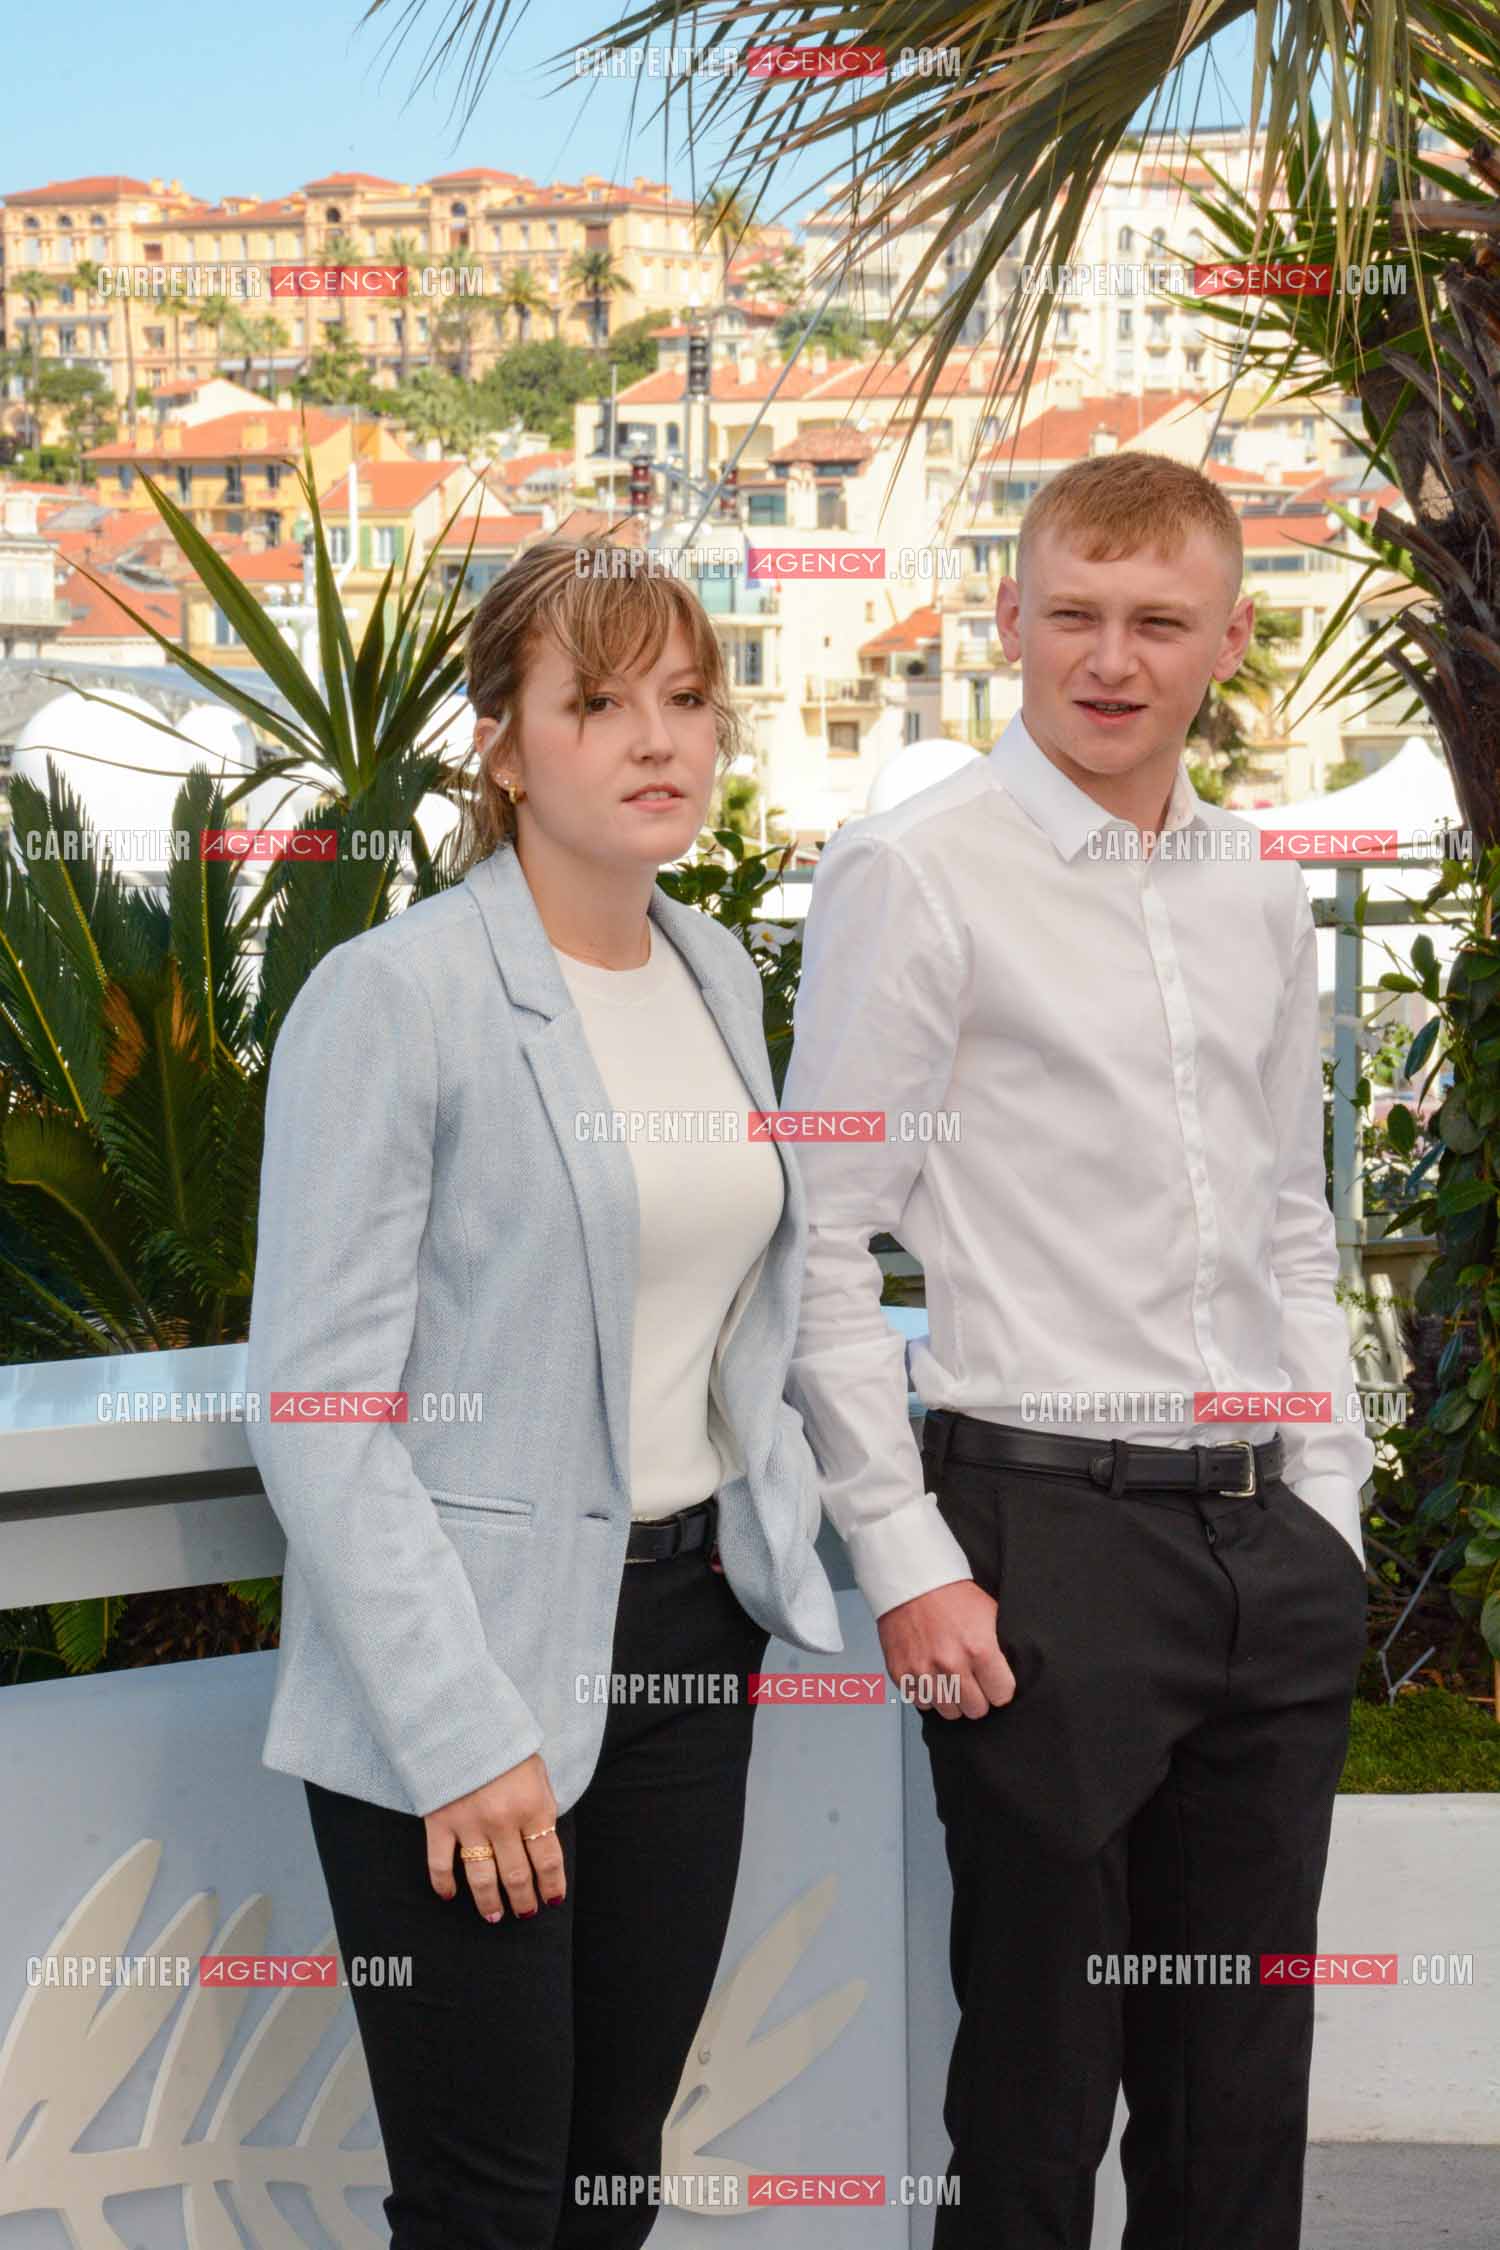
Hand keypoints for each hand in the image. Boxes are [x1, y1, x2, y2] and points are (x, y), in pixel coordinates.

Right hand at [424, 1752, 564, 1919]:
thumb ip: (540, 1806)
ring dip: (490, 1904)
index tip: (552, 1900)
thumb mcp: (536, 1771)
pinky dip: (444, 1885)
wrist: (462, 1719)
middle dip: (523, 1900)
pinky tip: (451, 1895)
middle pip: (517, 1876)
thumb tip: (543, 1839)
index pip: (548, 1860)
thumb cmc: (505, 1744)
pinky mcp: (440, 1822)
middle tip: (525, 1913)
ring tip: (495, 1917)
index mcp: (533, 1806)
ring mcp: (470, 1825)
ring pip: (482, 1880)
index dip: (552, 1885)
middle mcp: (503, 1822)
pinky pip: (440, 1865)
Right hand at [877, 1578, 1014, 1720]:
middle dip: (977, 1697)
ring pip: (949, 1712)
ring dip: (952, 1698)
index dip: (999, 1687)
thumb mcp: (989, 1614)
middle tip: (972, 1680)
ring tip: (950, 1678)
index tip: (993, 1681)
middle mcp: (952, 1664)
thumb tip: (1009, 1675)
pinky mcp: (902, 1673)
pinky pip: (922, 1703)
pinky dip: (927, 1694)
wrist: (912, 1582)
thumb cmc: (951, 1595)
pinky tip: (931, 1674)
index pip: (1002, 1695)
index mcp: (980, 1648)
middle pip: (976, 1710)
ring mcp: (924, 1671)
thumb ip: (1001, 1649)